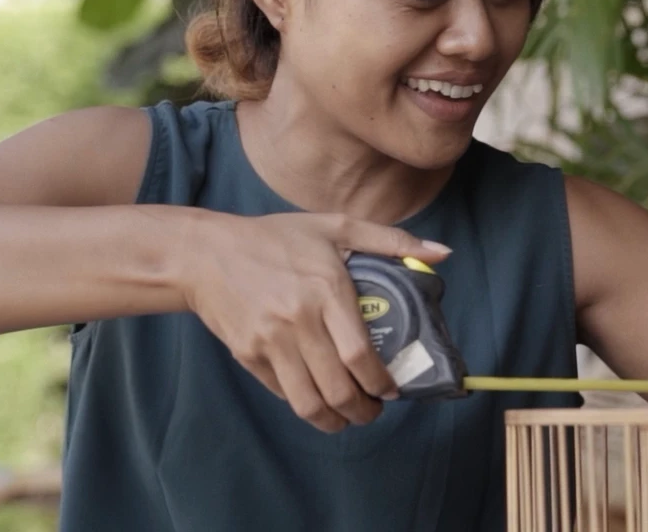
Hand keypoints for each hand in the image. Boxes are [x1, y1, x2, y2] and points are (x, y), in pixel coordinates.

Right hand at [173, 210, 450, 431]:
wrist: (206, 253)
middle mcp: (298, 320)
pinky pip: (282, 392)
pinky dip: (304, 404)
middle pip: (339, 387)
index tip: (392, 389)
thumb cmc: (275, 238)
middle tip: (374, 410)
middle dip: (364, 410)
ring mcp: (270, 342)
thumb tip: (442, 253)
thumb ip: (391, 241)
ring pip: (309, 402)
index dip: (381, 382)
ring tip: (348, 417)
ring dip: (335, 420)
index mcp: (326, 289)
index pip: (360, 355)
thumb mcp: (335, 226)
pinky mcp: (247, 356)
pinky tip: (317, 399)